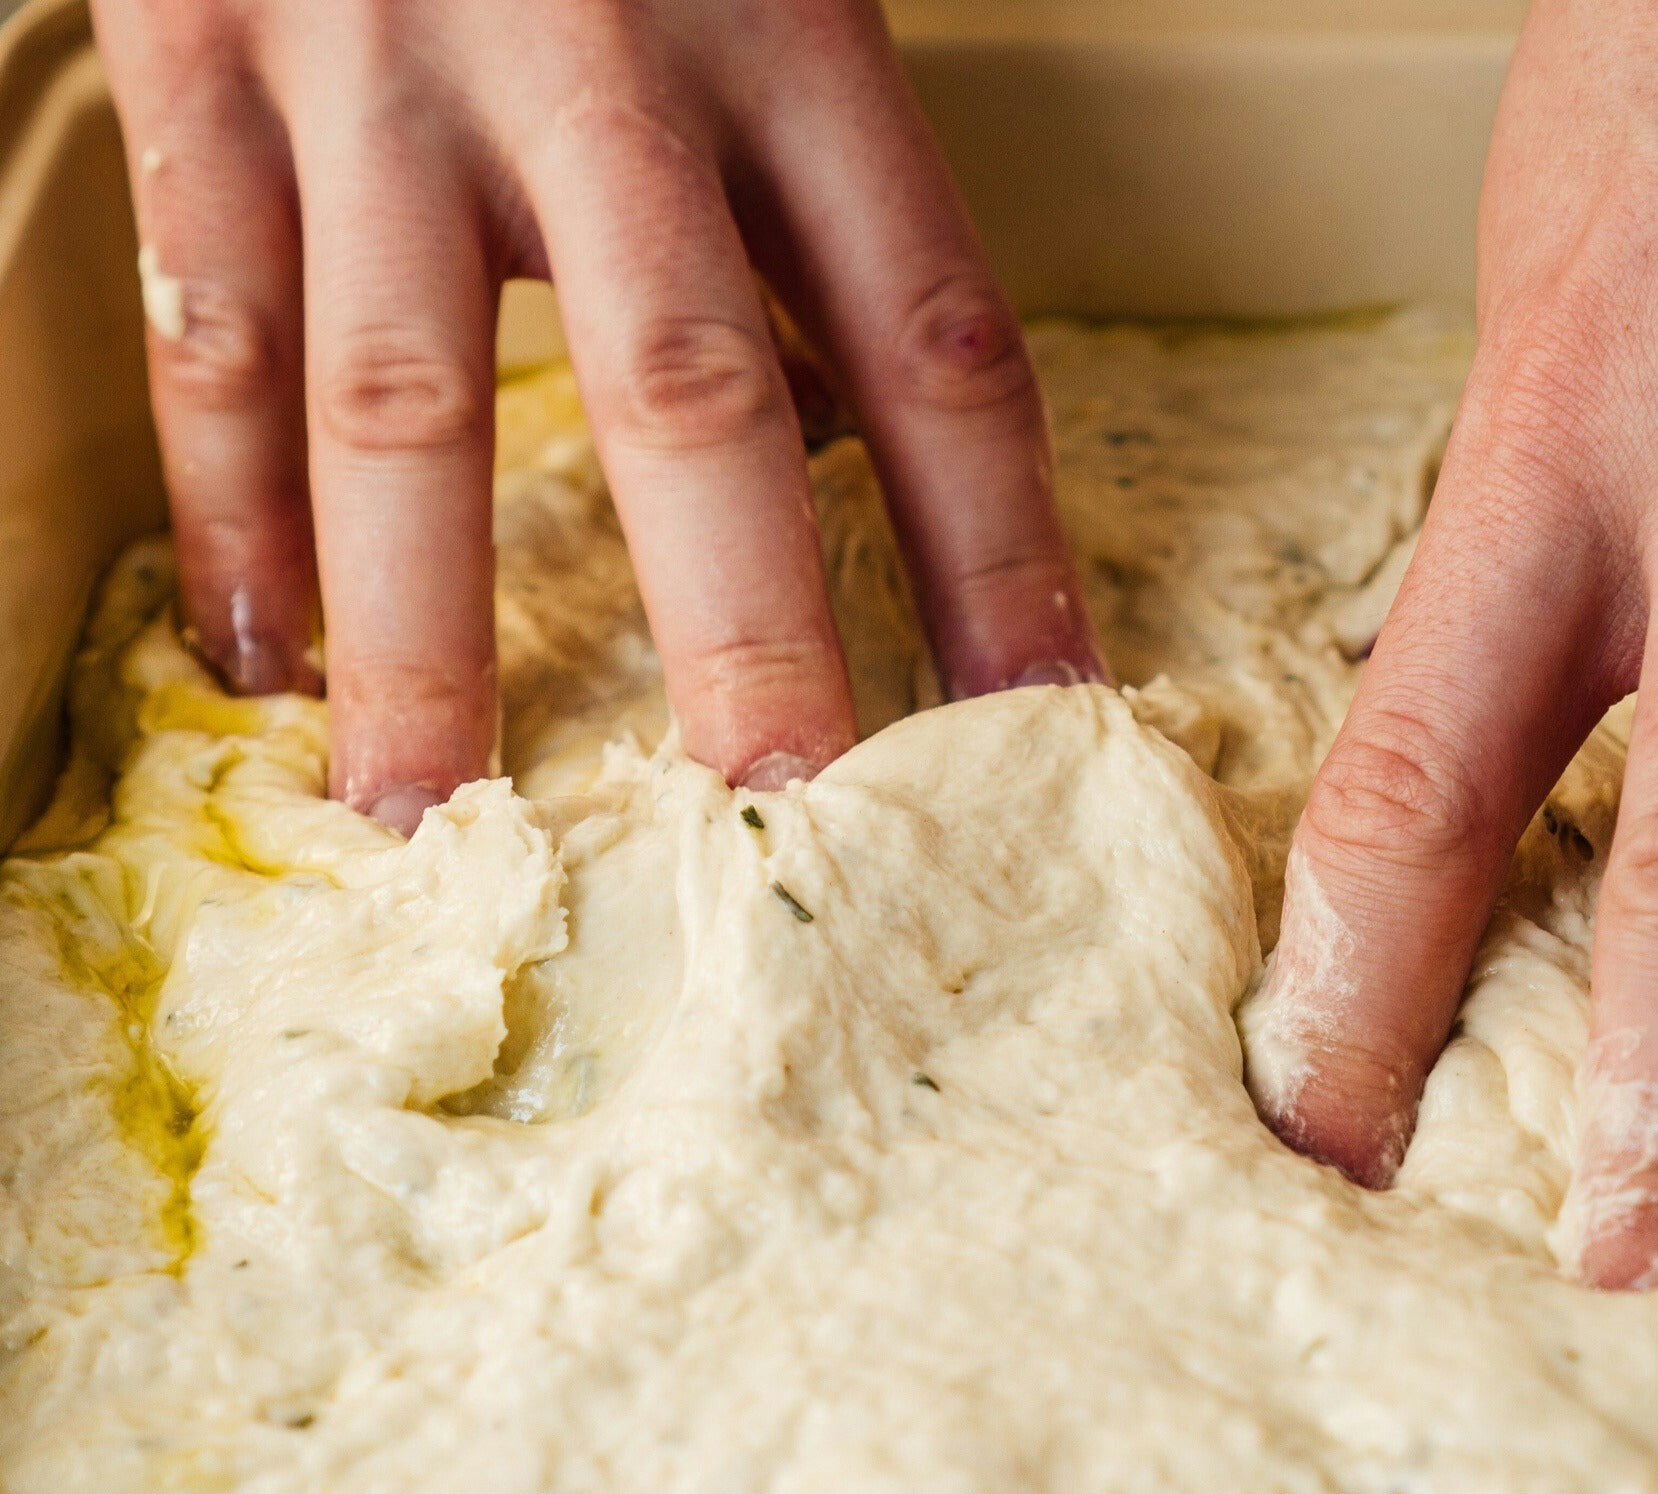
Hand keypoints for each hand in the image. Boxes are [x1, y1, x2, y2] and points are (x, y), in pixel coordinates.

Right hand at [94, 0, 1100, 829]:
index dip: (1000, 554)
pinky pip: (218, 316)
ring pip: (406, 398)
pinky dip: (228, 500)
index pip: (936, 346)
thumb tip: (865, 453)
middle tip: (783, 828)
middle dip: (744, 636)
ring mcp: (380, 59)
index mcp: (790, 36)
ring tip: (436, 818)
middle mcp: (599, 55)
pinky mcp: (195, 45)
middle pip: (691, 397)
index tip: (1040, 724)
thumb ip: (812, 203)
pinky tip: (259, 656)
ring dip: (423, 636)